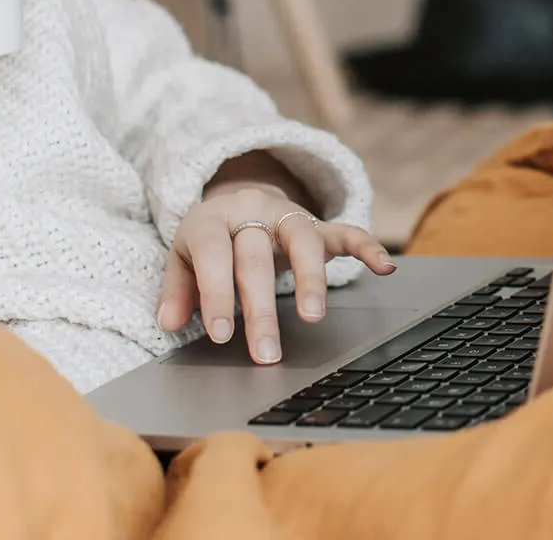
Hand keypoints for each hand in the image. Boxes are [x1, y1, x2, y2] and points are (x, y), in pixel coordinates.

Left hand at [156, 180, 395, 364]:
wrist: (236, 200)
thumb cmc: (209, 241)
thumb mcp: (182, 259)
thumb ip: (177, 290)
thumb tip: (168, 322)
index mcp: (211, 220)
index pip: (214, 254)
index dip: (217, 293)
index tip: (222, 335)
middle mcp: (251, 212)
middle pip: (256, 256)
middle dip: (261, 308)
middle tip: (266, 352)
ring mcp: (287, 215)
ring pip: (302, 239)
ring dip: (310, 278)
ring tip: (313, 316)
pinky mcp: (317, 223)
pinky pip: (345, 231)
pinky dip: (367, 246)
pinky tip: (384, 268)